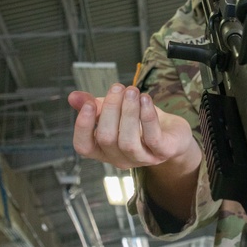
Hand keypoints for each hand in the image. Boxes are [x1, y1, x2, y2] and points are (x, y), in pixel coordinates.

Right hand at [68, 84, 195, 170]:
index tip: (88, 103)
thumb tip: (73, 97)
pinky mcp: (162, 152)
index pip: (83, 146)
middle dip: (110, 110)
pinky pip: (152, 137)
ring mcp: (141, 158)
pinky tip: (145, 99)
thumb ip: (94, 105)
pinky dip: (147, 116)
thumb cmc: (140, 123)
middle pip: (106, 139)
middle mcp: (119, 158)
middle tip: (117, 88)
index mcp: (103, 150)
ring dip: (129, 112)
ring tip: (132, 91)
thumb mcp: (116, 112)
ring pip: (128, 141)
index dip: (82, 126)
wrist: (173, 133)